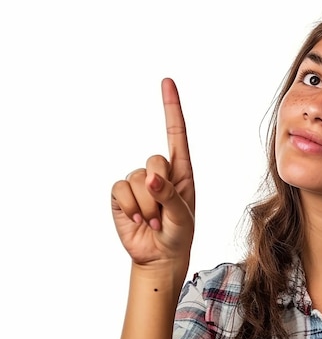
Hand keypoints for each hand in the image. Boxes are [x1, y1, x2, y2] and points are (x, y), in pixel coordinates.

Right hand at [111, 78, 194, 270]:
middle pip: (155, 160)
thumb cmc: (179, 234)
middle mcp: (159, 172)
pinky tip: (138, 221)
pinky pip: (120, 190)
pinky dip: (131, 208)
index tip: (167, 81)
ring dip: (147, 206)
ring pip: (137, 179)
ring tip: (154, 221)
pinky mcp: (121, 195)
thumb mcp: (184, 215)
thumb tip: (151, 178)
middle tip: (165, 213)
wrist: (159, 256)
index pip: (176, 133)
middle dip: (160, 189)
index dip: (171, 107)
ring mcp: (138, 183)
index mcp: (181, 171)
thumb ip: (171, 195)